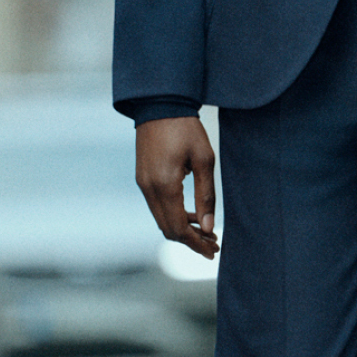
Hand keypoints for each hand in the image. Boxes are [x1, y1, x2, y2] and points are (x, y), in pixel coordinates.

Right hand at [135, 116, 218, 259]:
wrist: (160, 105)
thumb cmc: (186, 129)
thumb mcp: (204, 159)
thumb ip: (206, 195)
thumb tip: (208, 226)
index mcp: (165, 185)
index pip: (178, 228)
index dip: (195, 243)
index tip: (213, 251)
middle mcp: (149, 188)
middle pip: (167, 229)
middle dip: (190, 241)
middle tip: (213, 245)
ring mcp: (143, 184)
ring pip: (161, 219)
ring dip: (182, 229)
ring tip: (206, 232)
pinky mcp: (142, 178)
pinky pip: (157, 206)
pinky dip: (173, 215)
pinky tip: (192, 214)